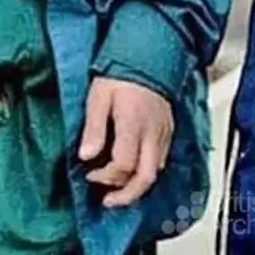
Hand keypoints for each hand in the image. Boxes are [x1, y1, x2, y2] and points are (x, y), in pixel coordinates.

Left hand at [79, 76, 173, 208]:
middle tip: (108, 200)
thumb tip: (86, 156)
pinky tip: (133, 169)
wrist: (149, 54)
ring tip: (117, 187)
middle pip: (145, 178)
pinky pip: (162, 160)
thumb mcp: (99, 96)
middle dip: (126, 196)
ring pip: (155, 172)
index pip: (123, 165)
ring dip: (135, 185)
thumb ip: (94, 127)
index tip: (89, 173)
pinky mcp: (168, 130)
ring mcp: (163, 133)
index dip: (104, 176)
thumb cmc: (120, 74)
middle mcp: (152, 133)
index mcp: (133, 124)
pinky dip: (147, 172)